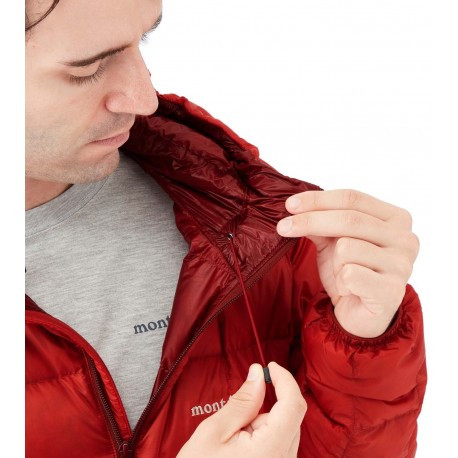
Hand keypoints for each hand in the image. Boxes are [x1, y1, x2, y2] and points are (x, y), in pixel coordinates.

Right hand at [177, 362, 306, 457]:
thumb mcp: (214, 432)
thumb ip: (242, 401)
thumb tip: (258, 374)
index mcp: (271, 451)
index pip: (293, 405)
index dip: (284, 380)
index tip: (270, 367)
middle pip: (291, 417)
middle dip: (267, 405)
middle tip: (238, 411)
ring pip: (285, 430)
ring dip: (263, 423)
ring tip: (235, 438)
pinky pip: (281, 444)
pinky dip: (264, 436)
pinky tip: (242, 447)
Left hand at [276, 189, 419, 337]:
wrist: (360, 314)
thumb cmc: (349, 272)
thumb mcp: (331, 241)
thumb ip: (319, 221)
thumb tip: (294, 206)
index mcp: (395, 218)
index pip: (352, 198)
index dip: (318, 199)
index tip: (289, 204)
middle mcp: (406, 238)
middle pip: (349, 219)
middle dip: (310, 221)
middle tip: (282, 227)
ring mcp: (402, 265)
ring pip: (346, 248)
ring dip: (334, 264)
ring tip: (343, 275)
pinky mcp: (392, 291)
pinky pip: (349, 274)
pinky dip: (340, 282)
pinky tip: (350, 290)